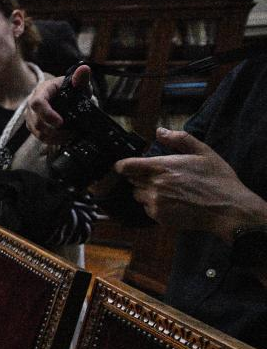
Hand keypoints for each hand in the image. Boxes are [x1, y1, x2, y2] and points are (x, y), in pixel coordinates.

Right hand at [26, 64, 89, 143]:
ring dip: (56, 137)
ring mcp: (31, 117)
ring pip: (39, 132)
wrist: (61, 95)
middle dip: (55, 130)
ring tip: (71, 135)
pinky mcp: (34, 127)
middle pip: (37, 122)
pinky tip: (65, 138)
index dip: (47, 114)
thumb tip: (84, 69)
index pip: (37, 103)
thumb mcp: (76, 83)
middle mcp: (32, 105)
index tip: (60, 122)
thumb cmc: (69, 89)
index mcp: (41, 91)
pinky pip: (41, 137)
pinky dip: (54, 140)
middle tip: (72, 132)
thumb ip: (80, 78)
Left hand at [115, 128, 266, 240]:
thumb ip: (179, 139)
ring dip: (146, 191)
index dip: (122, 165)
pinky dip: (154, 205)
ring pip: (138, 194)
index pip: (127, 166)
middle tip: (158, 176)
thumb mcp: (203, 152)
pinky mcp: (159, 217)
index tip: (122, 166)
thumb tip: (160, 131)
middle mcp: (154, 184)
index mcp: (162, 166)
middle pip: (132, 180)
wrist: (227, 208)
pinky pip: (147, 208)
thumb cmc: (217, 179)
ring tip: (167, 190)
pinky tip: (171, 202)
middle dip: (140, 176)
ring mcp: (155, 202)